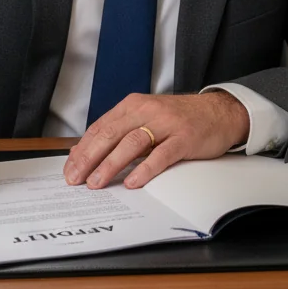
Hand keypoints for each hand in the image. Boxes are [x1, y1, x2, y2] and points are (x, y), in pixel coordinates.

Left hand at [64, 91, 249, 190]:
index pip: (101, 127)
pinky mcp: (184, 138)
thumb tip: (84, 150)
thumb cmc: (179, 118)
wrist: (218, 111)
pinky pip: (161, 155)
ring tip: (97, 183)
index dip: (82, 149)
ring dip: (111, 164)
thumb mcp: (146, 117)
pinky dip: (145, 169)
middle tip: (75, 178)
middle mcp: (146, 111)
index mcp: (133, 105)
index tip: (69, 168)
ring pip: (132, 143)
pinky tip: (133, 182)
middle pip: (111, 134)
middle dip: (89, 158)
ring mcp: (166, 124)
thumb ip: (119, 131)